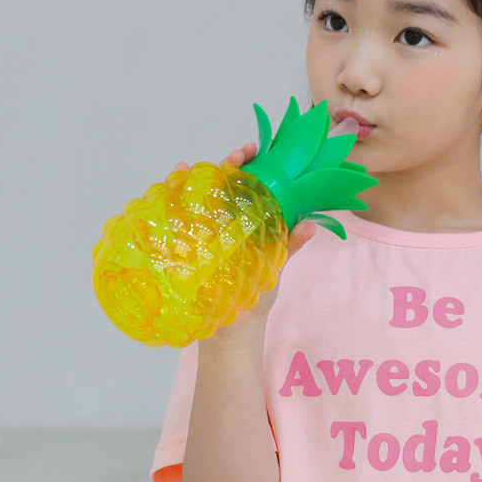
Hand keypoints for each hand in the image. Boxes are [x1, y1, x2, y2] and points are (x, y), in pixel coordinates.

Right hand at [170, 141, 316, 336]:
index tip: (255, 150)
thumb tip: (311, 224)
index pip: (247, 185)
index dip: (250, 165)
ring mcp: (202, 233)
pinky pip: (175, 221)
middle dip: (227, 165)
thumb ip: (290, 245)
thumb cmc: (254, 297)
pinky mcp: (185, 247)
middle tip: (237, 154)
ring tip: (192, 165)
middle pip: (222, 184)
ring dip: (194, 178)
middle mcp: (223, 223)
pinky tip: (170, 186)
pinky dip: (170, 200)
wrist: (233, 331)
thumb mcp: (275, 267)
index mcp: (246, 222)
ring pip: (195, 197)